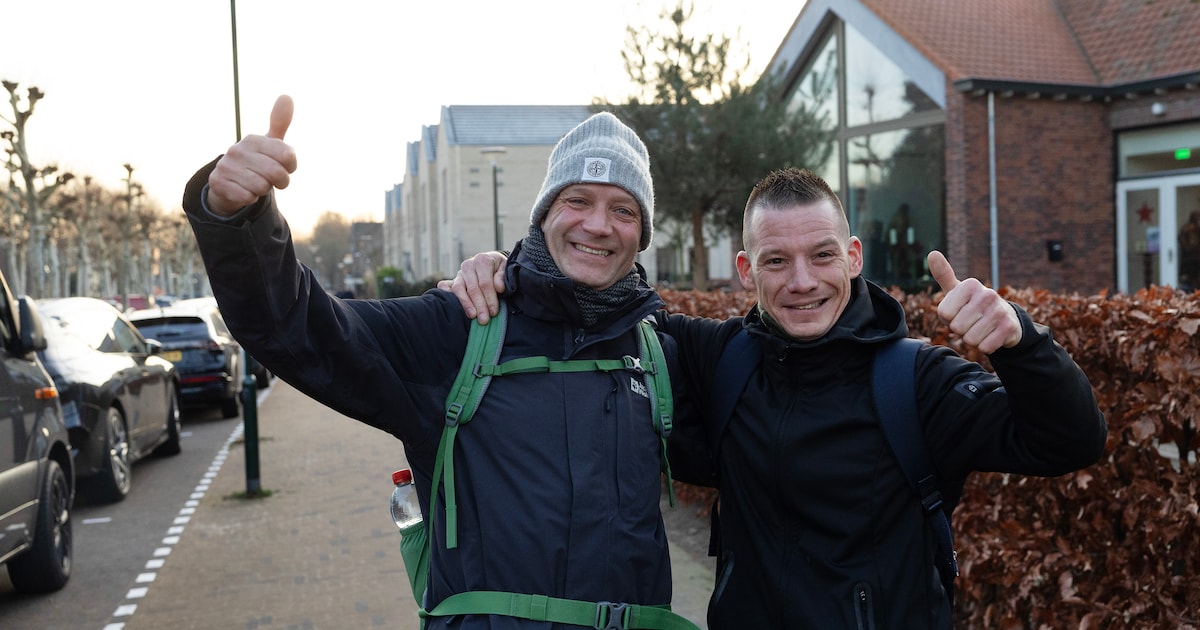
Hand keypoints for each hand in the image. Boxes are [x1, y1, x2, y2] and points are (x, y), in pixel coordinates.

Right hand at [206, 95, 298, 215]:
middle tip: (272, 180)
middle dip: (280, 182)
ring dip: (263, 191)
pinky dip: (250, 199)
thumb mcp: (269, 144)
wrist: (229, 184)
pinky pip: (247, 198)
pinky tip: (244, 191)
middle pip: (276, 174)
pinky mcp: (218, 183)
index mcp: (253, 139)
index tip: (284, 166)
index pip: (288, 156)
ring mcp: (225, 165)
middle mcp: (237, 149)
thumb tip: (286, 95)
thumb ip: (279, 123)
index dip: (290, 167)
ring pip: (261, 187)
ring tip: (256, 184)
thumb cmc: (256, 163)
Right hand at [437, 251, 507, 322]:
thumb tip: (499, 287)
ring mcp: (459, 273)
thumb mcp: (506, 269)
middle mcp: (469, 265)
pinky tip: (450, 303)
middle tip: (484, 319)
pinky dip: (445, 293)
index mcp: (482, 260)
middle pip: (473, 288)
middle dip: (479, 305)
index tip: (494, 312)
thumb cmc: (500, 270)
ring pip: (459, 289)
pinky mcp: (453, 280)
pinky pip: (445, 285)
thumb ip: (502, 277)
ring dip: (466, 304)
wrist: (492, 263)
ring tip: (472, 316)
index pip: (485, 283)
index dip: (490, 299)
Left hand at [927, 250, 1021, 353]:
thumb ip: (943, 274)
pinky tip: (990, 336)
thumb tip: (932, 253)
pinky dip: (984, 346)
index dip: (948, 318)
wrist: (1004, 318)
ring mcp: (1000, 310)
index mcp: (970, 285)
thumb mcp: (956, 290)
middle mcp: (987, 294)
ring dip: (972, 339)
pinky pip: (985, 347)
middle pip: (956, 327)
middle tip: (970, 322)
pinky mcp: (1009, 327)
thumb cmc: (972, 304)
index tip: (959, 311)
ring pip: (970, 339)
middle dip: (960, 330)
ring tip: (980, 328)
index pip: (944, 314)